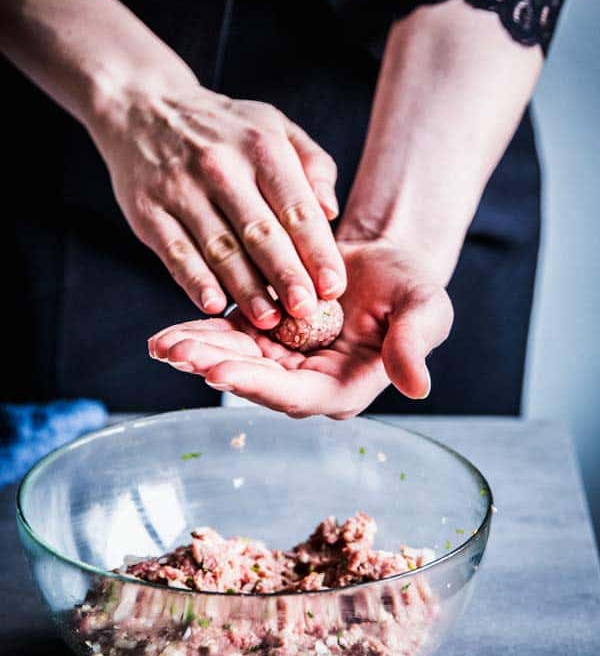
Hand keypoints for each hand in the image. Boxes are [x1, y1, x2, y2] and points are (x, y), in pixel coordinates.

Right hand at [90, 83, 345, 328]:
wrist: (145, 106)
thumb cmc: (225, 128)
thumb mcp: (275, 125)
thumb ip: (312, 164)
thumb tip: (331, 211)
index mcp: (262, 146)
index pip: (297, 207)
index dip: (317, 251)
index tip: (333, 287)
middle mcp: (222, 166)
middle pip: (260, 233)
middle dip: (286, 276)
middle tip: (306, 312)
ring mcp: (181, 189)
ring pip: (220, 248)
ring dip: (245, 289)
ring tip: (267, 320)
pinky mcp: (147, 210)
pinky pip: (176, 253)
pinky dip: (195, 281)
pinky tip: (215, 305)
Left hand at [147, 240, 453, 417]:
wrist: (386, 259)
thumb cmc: (411, 286)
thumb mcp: (424, 309)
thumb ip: (413, 344)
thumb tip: (417, 388)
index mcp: (343, 387)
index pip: (296, 396)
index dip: (257, 385)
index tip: (218, 373)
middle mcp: (307, 381)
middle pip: (254, 381)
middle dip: (213, 367)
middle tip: (176, 354)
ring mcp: (282, 359)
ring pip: (235, 360)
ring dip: (199, 353)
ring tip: (161, 346)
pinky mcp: (264, 333)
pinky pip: (229, 338)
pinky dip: (201, 333)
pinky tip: (168, 334)